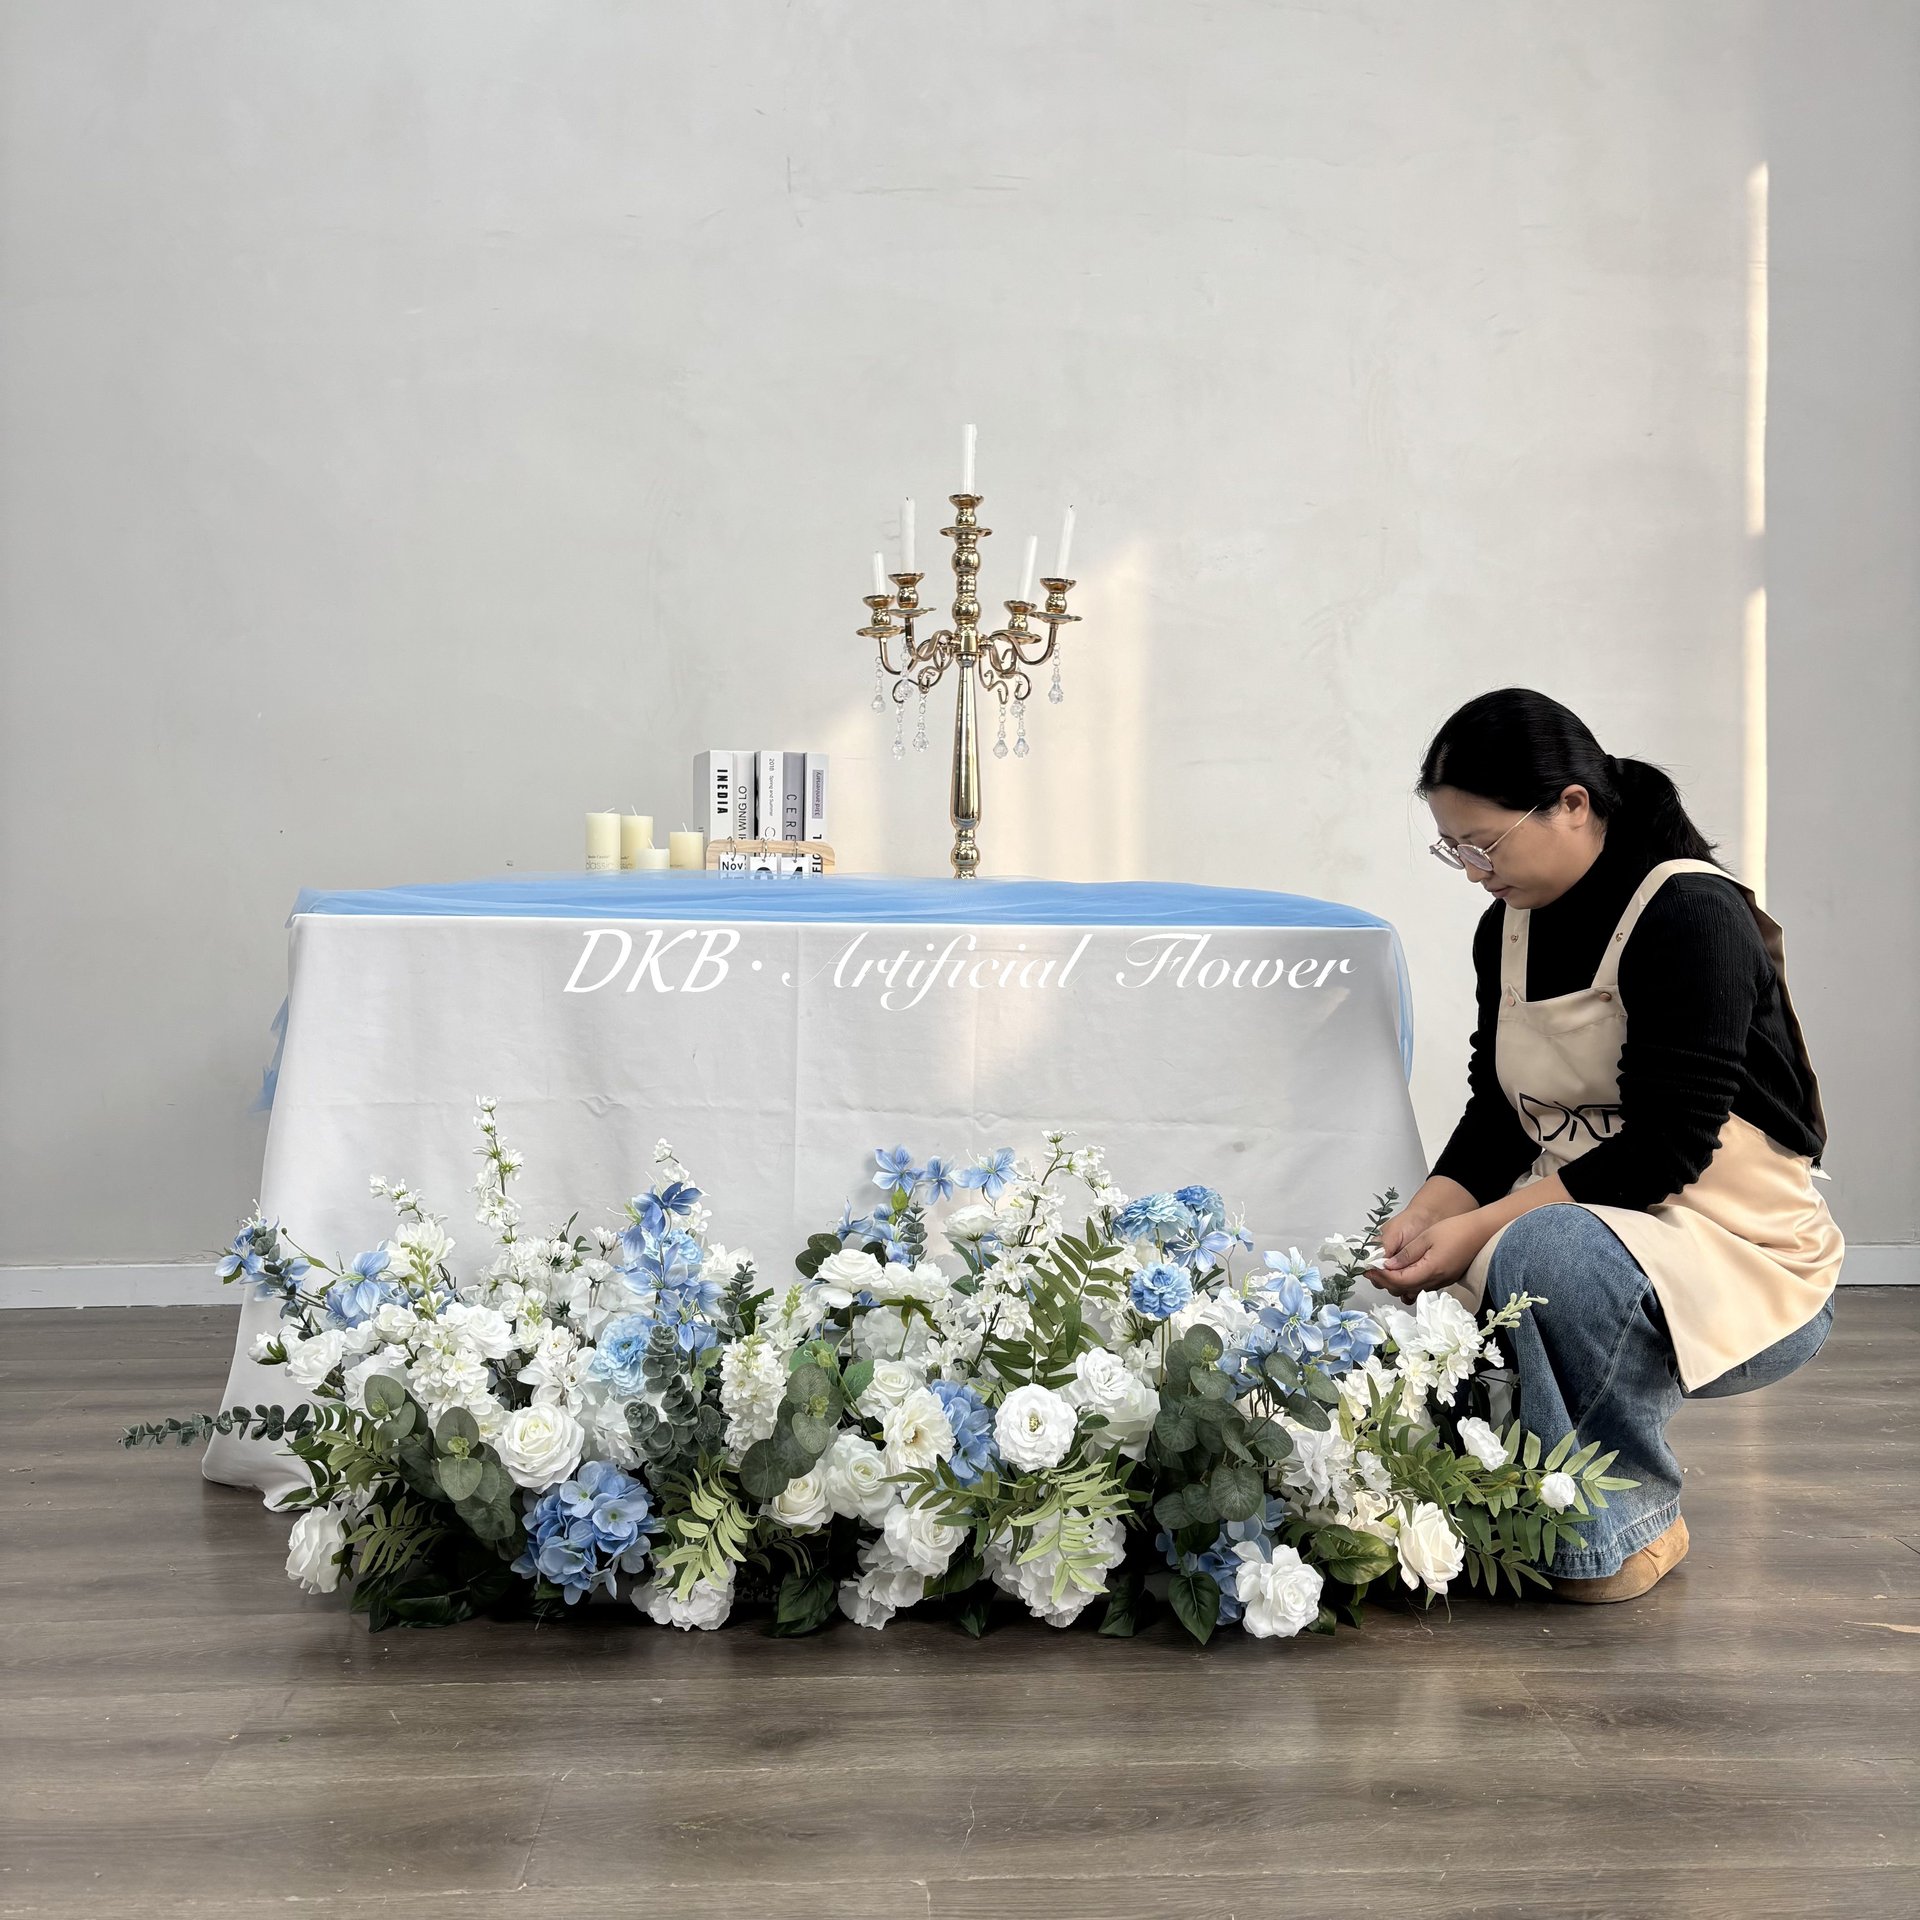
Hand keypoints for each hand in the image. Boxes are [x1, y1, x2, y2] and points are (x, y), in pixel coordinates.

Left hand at [1366, 1212, 1491, 1297]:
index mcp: (1430, 1270)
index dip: (1382, 1276)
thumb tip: (1388, 1266)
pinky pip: (1422, 1285)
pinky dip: (1408, 1281)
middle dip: (1385, 1281)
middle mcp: (1436, 1281)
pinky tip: (1401, 1270)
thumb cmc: (1455, 1230)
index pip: (1399, 1281)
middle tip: (1371, 1270)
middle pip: (1404, 1289)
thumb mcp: (1426, 1238)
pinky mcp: (1444, 1279)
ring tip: (1383, 1269)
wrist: (1481, 1232)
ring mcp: (1441, 1282)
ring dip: (1396, 1282)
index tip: (1369, 1268)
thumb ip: (1407, 1254)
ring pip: (1412, 1289)